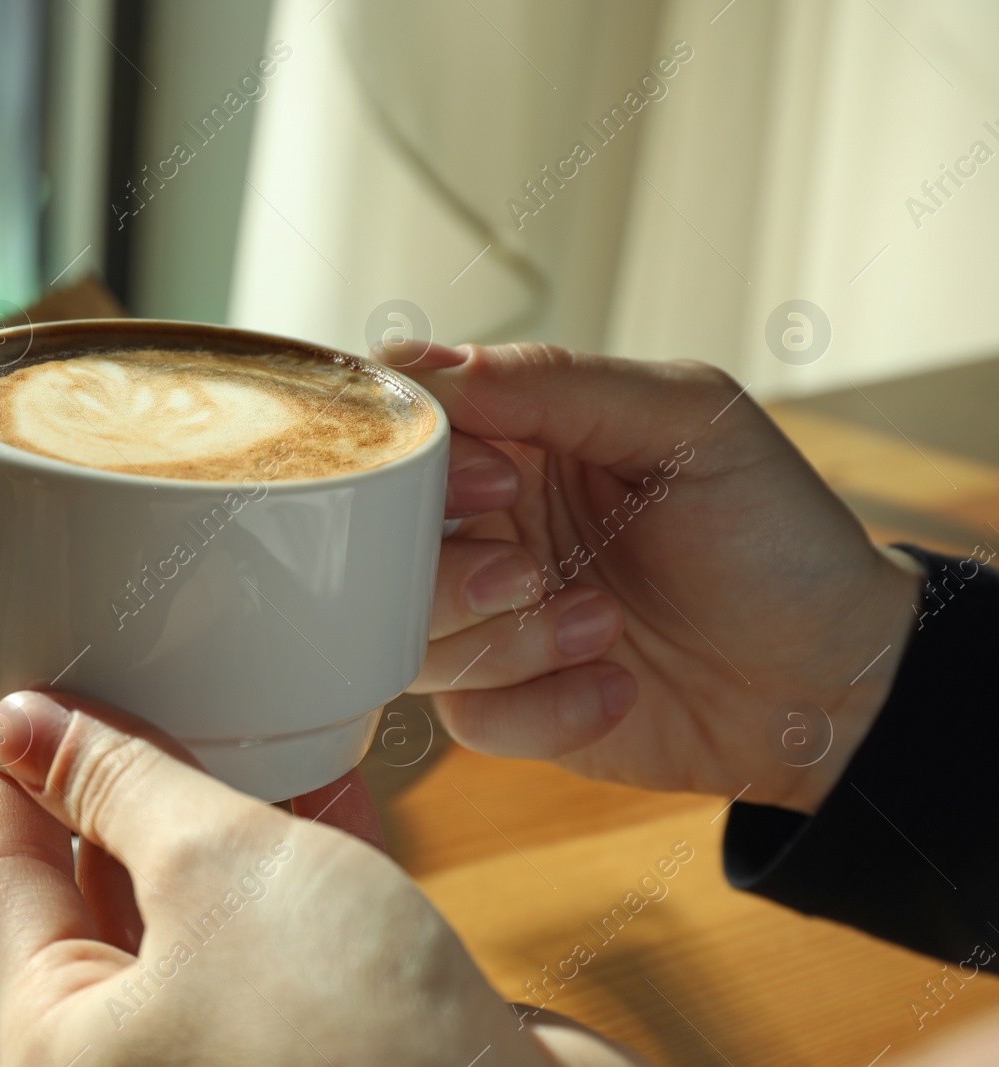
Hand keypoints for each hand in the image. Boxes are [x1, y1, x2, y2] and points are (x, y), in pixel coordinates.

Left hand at [0, 690, 637, 1064]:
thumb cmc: (358, 1042)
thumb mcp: (214, 868)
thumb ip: (117, 784)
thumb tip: (29, 727)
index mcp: (66, 1043)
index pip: (3, 877)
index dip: (15, 769)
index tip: (28, 689)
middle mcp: (139, 1055)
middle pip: (94, 889)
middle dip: (114, 781)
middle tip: (124, 682)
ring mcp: (232, 1048)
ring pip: (194, 905)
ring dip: (212, 808)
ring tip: (217, 708)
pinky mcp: (319, 1037)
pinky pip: (280, 928)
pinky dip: (294, 852)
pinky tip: (319, 772)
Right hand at [378, 342, 923, 813]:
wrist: (831, 677)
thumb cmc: (773, 533)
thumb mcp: (689, 422)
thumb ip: (559, 384)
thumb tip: (433, 370)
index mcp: (516, 436)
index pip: (402, 424)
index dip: (416, 453)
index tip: (496, 477)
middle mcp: (485, 522)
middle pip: (377, 542)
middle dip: (448, 569)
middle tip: (529, 572)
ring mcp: (487, 615)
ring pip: (409, 634)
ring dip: (505, 641)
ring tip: (603, 625)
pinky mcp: (504, 700)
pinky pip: (467, 714)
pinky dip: (543, 707)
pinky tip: (616, 683)